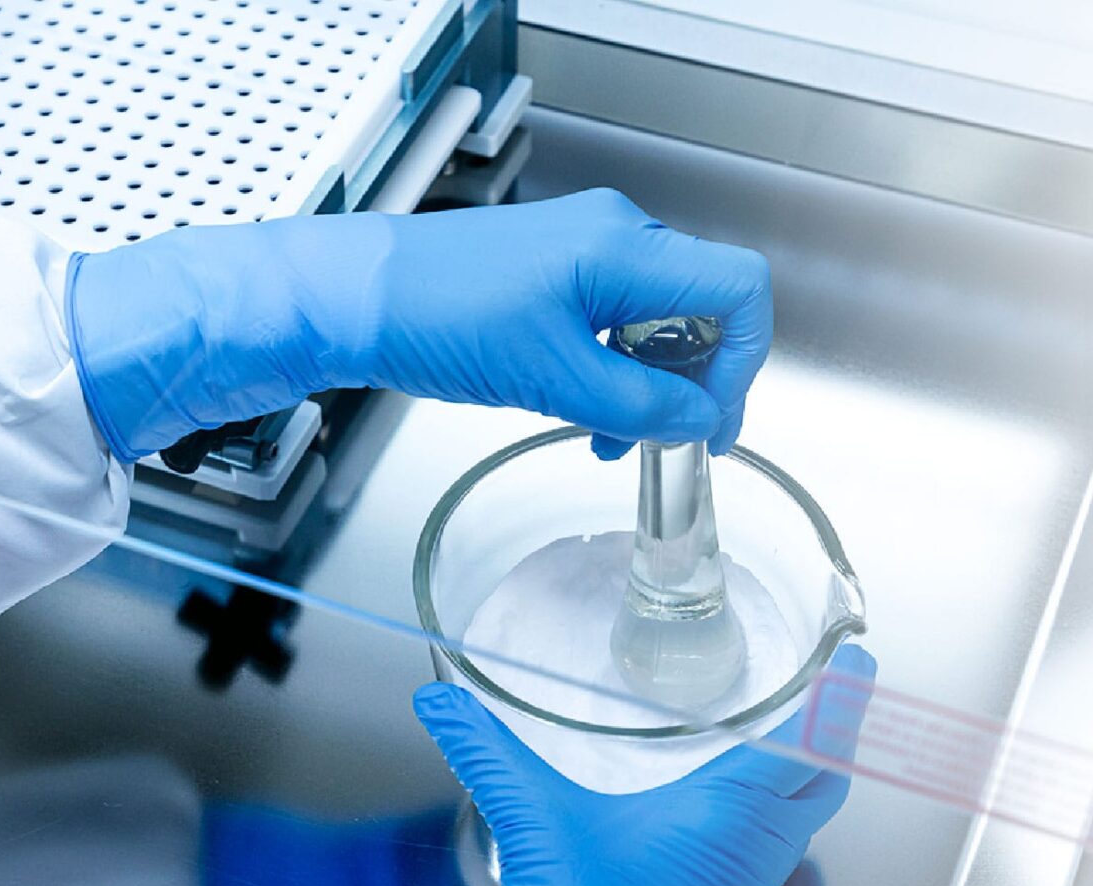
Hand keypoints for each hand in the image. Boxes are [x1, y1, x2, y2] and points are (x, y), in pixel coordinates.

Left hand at [66, 189, 772, 462]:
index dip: (744, 362)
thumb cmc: (433, 317)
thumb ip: (639, 407)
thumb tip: (698, 423)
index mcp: (627, 249)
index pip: (739, 291)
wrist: (348, 297)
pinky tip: (586, 411)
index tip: (712, 422)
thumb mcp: (552, 379)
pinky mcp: (551, 270)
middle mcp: (616, 236)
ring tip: (616, 438)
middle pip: (704, 308)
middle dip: (696, 382)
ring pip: (659, 319)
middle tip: (673, 443)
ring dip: (653, 384)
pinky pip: (616, 318)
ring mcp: (583, 250)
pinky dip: (617, 369)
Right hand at [412, 645, 872, 885]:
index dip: (844, 697)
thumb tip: (445, 707)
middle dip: (832, 739)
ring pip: (793, 834)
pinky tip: (712, 830)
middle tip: (826, 699)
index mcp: (733, 817)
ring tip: (771, 749)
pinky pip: (761, 873)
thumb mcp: (535, 832)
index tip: (859, 660)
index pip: (816, 744)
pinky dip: (758, 836)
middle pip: (822, 788)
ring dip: (796, 790)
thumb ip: (490, 758)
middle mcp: (756, 859)